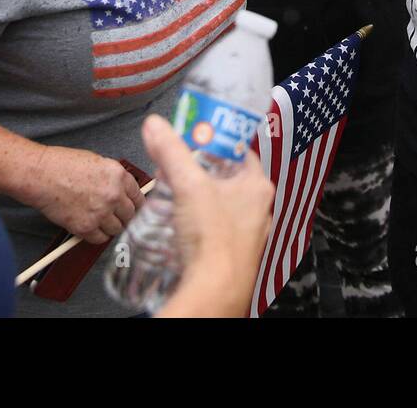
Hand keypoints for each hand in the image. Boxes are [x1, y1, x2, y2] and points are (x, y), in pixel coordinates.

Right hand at [22, 146, 143, 243]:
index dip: (136, 205)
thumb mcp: (97, 162)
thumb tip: (123, 192)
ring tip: (99, 221)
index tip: (133, 209)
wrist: (40, 174)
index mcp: (118, 175)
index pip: (139, 197)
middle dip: (124, 217)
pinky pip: (99, 239)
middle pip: (131, 215)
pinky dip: (95, 236)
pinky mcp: (86, 226)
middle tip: (116, 217)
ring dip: (110, 227)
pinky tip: (89, 227)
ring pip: (117, 229)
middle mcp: (113, 194)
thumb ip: (114, 178)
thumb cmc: (62, 165)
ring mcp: (101, 212)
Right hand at [143, 115, 271, 316]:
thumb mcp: (188, 184)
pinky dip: (200, 224)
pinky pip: (216, 230)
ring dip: (200, 199)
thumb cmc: (214, 240)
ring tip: (177, 195)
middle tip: (180, 168)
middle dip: (202, 173)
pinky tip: (182, 225)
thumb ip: (171, 151)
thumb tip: (157, 126)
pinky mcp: (233, 253)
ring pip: (222, 206)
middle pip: (227, 179)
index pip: (240, 152)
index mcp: (257, 186)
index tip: (198, 140)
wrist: (214, 290)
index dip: (217, 144)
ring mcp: (247, 234)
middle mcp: (259, 210)